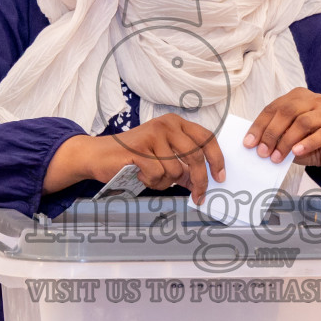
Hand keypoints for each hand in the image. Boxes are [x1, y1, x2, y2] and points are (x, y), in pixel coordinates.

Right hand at [43, 114, 225, 203]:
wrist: (99, 155)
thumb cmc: (133, 157)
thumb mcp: (163, 158)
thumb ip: (183, 166)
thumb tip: (200, 182)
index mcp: (176, 123)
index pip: (206, 138)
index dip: (217, 159)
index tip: (220, 177)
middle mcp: (166, 125)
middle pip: (196, 156)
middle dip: (199, 180)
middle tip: (198, 196)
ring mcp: (152, 135)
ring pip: (175, 170)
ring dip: (166, 182)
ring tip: (151, 177)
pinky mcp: (139, 149)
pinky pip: (157, 175)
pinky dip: (151, 182)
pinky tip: (140, 174)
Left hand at [243, 88, 320, 173]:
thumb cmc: (311, 143)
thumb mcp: (289, 139)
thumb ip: (276, 137)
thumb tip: (256, 145)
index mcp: (297, 97)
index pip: (273, 108)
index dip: (259, 126)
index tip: (249, 143)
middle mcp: (313, 100)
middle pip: (287, 111)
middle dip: (271, 133)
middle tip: (263, 152)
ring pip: (303, 122)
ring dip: (286, 141)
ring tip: (277, 157)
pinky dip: (307, 143)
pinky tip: (296, 152)